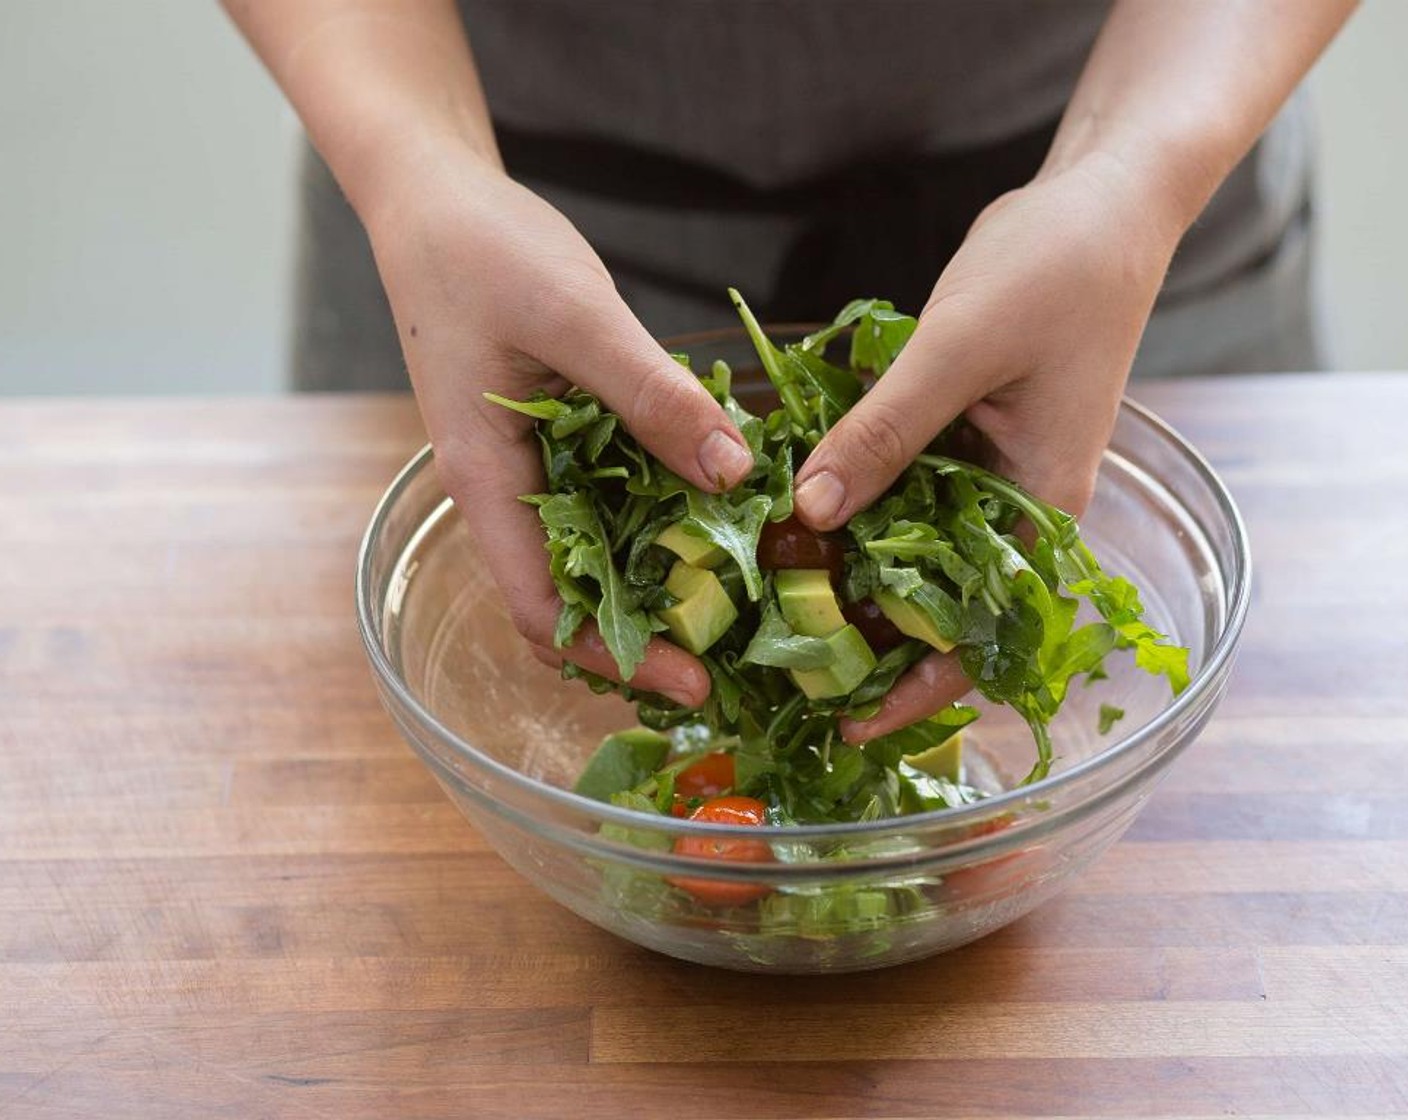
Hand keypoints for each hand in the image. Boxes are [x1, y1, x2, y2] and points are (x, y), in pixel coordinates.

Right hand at [364, 148, 753, 705]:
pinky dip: (659, 515)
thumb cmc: (480, 252)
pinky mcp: (558, 438)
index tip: (693, 680)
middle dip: (648, 633)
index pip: (541, 608)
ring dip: (659, 577)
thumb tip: (734, 474)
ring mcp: (531, 467)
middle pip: (573, 596)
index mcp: (485, 482)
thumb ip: (650, 395)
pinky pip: (610, 497)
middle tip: (737, 649)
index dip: (615, 656)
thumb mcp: (575, 317)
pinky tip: (717, 512)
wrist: (434, 201)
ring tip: (741, 595)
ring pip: (595, 551)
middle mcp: (506, 491)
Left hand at [789, 158, 1179, 740]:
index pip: (977, 634)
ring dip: (843, 563)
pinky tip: (787, 507)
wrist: (1097, 202)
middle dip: (857, 628)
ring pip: (904, 542)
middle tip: (770, 650)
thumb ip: (885, 434)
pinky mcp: (954, 433)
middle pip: (930, 598)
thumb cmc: (1055, 273)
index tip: (845, 719)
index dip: (913, 688)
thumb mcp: (959, 352)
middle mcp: (1010, 506)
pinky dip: (849, 498)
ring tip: (762, 589)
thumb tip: (810, 515)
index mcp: (1038, 510)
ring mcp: (981, 471)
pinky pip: (895, 484)